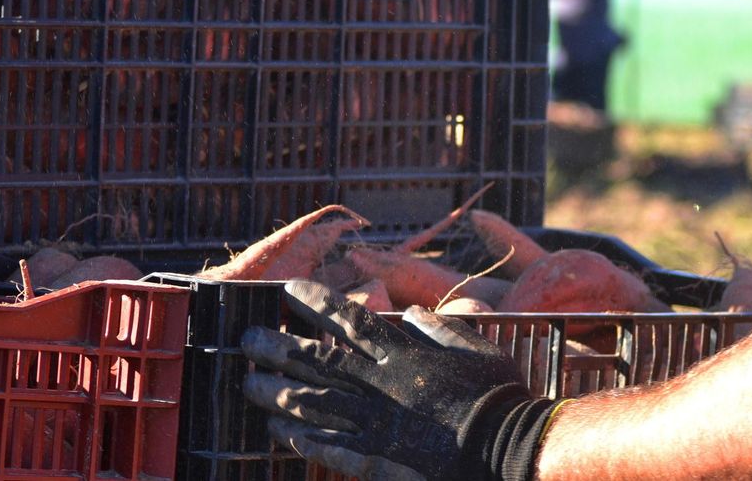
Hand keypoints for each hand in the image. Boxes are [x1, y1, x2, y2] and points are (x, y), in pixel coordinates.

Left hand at [242, 279, 558, 480]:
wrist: (504, 446)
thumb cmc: (496, 394)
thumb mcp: (477, 347)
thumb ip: (442, 328)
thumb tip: (413, 312)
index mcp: (404, 354)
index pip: (351, 321)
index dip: (318, 303)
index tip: (288, 291)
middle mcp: (380, 385)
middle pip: (319, 362)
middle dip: (279, 348)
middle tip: (246, 340)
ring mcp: (375, 424)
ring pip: (314, 405)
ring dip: (278, 394)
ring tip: (247, 386)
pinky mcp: (377, 459)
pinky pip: (331, 448)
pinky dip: (303, 440)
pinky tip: (279, 433)